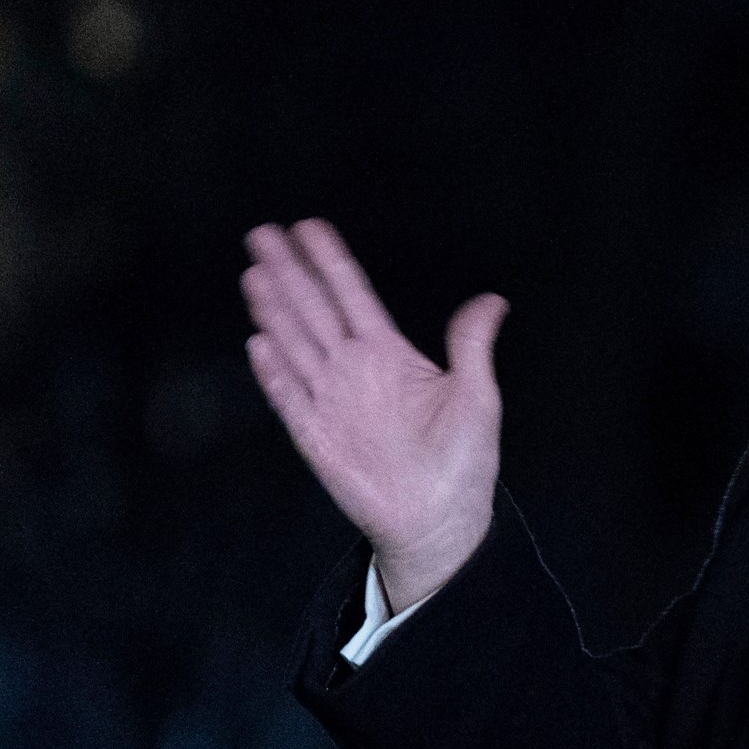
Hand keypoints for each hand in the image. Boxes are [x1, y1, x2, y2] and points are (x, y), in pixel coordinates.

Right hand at [241, 218, 505, 608]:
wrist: (440, 520)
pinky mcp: (317, 438)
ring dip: (275, 312)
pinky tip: (259, 343)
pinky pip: (290, 399)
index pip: (353, 298)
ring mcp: (332, 402)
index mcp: (390, 356)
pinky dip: (275, 374)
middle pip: (314, 311)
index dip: (331, 263)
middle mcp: (355, 371)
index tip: (309, 228)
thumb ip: (471, 346)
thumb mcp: (478, 397)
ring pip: (295, 346)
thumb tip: (493, 300)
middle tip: (262, 234)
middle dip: (289, 273)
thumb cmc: (463, 462)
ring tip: (255, 275)